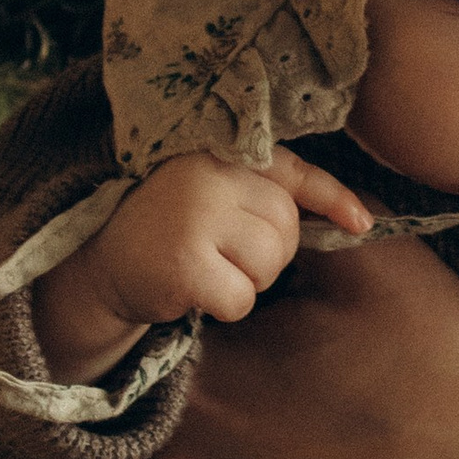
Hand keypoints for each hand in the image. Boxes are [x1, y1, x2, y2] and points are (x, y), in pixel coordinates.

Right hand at [34, 147, 368, 382]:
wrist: (95, 263)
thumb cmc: (168, 227)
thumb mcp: (217, 193)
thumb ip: (277, 191)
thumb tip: (362, 221)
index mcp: (215, 153)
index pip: (290, 172)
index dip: (332, 198)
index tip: (362, 224)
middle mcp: (205, 175)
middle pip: (285, 229)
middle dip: (266, 254)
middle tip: (219, 251)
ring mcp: (194, 217)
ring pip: (269, 265)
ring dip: (244, 281)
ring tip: (202, 265)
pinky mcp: (185, 263)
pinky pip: (242, 298)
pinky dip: (223, 305)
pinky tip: (190, 289)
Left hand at [118, 232, 458, 458]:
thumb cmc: (451, 367)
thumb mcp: (371, 261)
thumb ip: (285, 225)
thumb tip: (245, 201)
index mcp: (198, 376)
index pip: (161, 331)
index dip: (208, 323)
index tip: (257, 328)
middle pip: (152, 412)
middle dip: (200, 394)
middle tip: (278, 387)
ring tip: (272, 449)